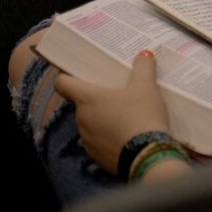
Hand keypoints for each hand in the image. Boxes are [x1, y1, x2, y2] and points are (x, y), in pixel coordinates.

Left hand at [54, 50, 169, 174]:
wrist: (148, 156)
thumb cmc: (142, 116)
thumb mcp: (147, 88)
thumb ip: (144, 68)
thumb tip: (145, 54)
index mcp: (87, 98)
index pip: (62, 84)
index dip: (67, 78)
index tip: (78, 76)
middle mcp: (82, 119)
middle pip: (81, 104)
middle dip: (96, 100)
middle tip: (116, 95)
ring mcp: (87, 140)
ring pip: (90, 124)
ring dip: (103, 120)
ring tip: (126, 118)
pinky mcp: (96, 157)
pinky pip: (98, 143)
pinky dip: (109, 139)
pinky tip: (128, 137)